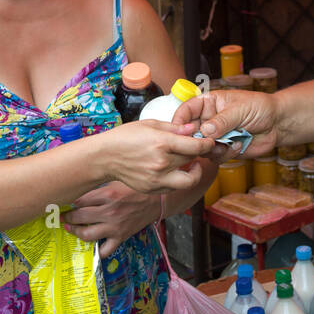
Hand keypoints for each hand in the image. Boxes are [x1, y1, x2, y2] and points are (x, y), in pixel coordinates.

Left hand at [62, 182, 160, 257]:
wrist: (157, 200)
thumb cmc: (136, 189)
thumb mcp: (116, 182)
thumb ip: (99, 189)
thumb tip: (79, 195)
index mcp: (109, 194)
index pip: (80, 200)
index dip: (70, 202)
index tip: (66, 203)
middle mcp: (110, 211)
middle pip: (79, 216)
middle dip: (68, 217)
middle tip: (64, 217)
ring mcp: (115, 226)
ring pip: (87, 234)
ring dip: (76, 232)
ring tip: (71, 229)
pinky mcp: (121, 237)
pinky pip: (105, 250)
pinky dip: (97, 250)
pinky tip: (92, 245)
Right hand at [98, 119, 215, 194]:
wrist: (104, 157)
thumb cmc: (125, 137)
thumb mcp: (150, 124)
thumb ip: (174, 128)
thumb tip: (193, 129)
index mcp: (162, 143)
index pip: (196, 146)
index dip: (207, 144)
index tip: (209, 142)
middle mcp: (162, 163)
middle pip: (192, 160)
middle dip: (197, 154)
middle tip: (195, 149)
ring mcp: (157, 179)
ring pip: (188, 179)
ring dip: (194, 172)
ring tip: (191, 165)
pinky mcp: (153, 189)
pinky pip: (174, 187)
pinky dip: (178, 180)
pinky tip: (173, 171)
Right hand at [172, 91, 281, 156]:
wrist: (277, 123)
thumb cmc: (259, 107)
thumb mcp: (240, 109)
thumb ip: (222, 120)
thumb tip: (205, 131)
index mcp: (208, 103)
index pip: (186, 110)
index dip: (179, 120)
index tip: (180, 130)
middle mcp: (208, 120)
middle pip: (189, 132)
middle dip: (195, 140)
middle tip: (208, 142)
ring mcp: (215, 136)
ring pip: (200, 147)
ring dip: (211, 149)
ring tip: (227, 143)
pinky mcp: (223, 149)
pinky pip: (215, 157)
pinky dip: (225, 154)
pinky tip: (238, 145)